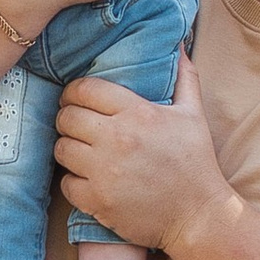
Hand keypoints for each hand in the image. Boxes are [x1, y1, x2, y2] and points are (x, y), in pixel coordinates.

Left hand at [53, 54, 229, 257]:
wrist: (198, 216)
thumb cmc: (196, 163)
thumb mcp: (194, 114)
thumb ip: (184, 76)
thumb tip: (178, 44)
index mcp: (138, 113)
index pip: (85, 89)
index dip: (75, 92)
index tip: (78, 99)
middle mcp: (117, 139)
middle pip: (67, 117)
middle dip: (68, 119)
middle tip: (78, 126)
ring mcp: (104, 171)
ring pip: (61, 149)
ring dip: (68, 149)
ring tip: (81, 151)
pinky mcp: (98, 201)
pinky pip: (66, 183)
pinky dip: (73, 181)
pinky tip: (88, 179)